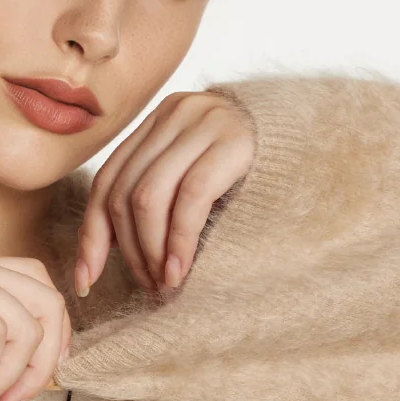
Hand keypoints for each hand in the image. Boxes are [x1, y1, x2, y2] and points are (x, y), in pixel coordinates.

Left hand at [74, 90, 255, 296]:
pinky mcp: (233, 142)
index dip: (92, 236)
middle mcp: (174, 114)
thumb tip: (103, 255)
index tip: (85, 280)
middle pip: (124, 191)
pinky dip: (179, 242)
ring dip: (151, 251)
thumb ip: (156, 198)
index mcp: (157, 122)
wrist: (313, 140)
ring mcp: (203, 122)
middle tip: (146, 286)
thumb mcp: (193, 178)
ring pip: (148, 197)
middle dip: (127, 250)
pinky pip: (190, 199)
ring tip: (163, 284)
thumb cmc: (251, 175)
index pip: (108, 181)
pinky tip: (179, 272)